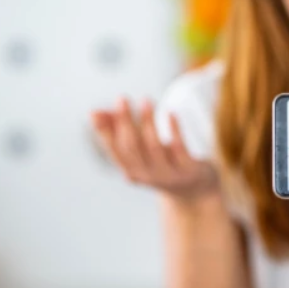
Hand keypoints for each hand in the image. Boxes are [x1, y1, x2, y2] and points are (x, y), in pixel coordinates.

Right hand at [91, 98, 217, 197]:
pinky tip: (171, 113)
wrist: (195, 189)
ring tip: (146, 100)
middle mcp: (146, 175)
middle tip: (122, 98)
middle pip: (131, 147)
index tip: (95, 112)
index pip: (113, 151)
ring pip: (154, 147)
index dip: (104, 132)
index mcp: (131, 170)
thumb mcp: (141, 148)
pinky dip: (174, 130)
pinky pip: (180, 149)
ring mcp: (168, 174)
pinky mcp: (189, 170)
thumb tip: (94, 112)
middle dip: (125, 122)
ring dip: (148, 122)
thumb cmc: (162, 161)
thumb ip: (118, 129)